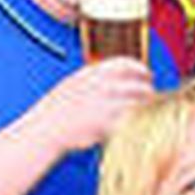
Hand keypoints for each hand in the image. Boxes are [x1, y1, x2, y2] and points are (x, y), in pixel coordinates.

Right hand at [35, 58, 157, 154]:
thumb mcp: (71, 85)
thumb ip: (92, 80)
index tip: (147, 74)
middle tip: (151, 97)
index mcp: (90, 73)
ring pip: (137, 103)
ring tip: (147, 112)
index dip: (140, 68)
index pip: (125, 63)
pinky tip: (137, 125)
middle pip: (137, 84)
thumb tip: (112, 79)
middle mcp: (99, 85)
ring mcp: (103, 104)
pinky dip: (136, 122)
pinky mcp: (105, 123)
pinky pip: (130, 121)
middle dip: (148, 91)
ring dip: (146, 108)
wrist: (43, 131)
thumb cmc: (54, 112)